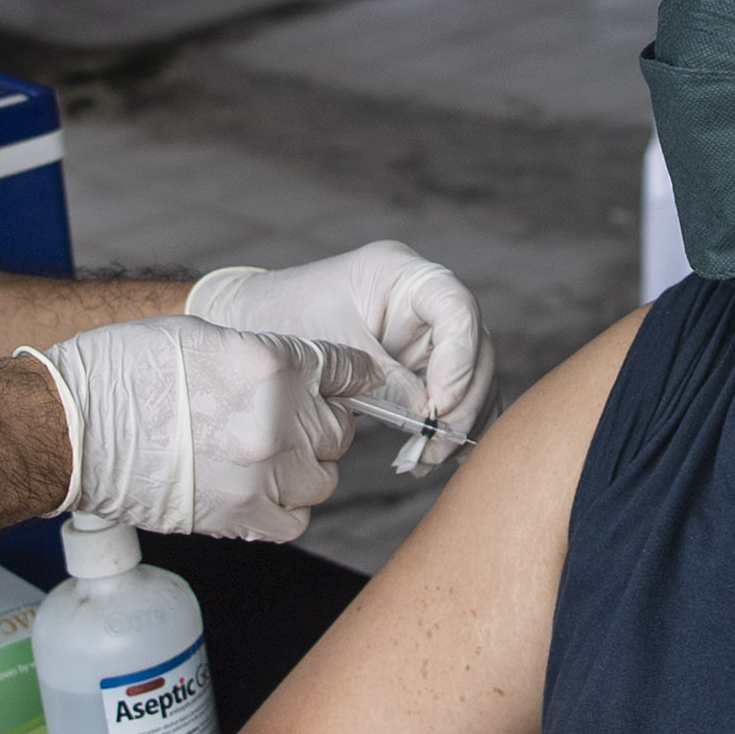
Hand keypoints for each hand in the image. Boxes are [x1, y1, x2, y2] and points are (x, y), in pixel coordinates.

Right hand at [26, 319, 382, 540]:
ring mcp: (262, 471)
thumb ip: (264, 356)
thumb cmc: (122, 371)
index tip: (347, 385)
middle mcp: (278, 418)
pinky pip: (294, 520)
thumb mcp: (203, 335)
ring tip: (261, 459)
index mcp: (271, 362)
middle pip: (338, 430)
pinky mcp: (241, 515)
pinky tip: (254, 490)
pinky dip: (282, 508)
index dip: (348, 378)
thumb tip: (300, 377)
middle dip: (317, 424)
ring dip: (302, 469)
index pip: (346, 371)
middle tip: (283, 423)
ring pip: (322, 479)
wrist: (71, 426)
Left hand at [189, 242, 494, 473]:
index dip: (459, 357)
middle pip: (477, 347)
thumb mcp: (329, 348)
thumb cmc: (284, 319)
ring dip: (460, 422)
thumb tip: (425, 414)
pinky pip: (460, 398)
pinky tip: (429, 459)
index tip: (438, 403)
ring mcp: (431, 335)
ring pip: (477, 377)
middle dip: (462, 401)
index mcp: (402, 274)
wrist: (257, 328)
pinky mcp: (428, 368)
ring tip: (425, 459)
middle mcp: (426, 302)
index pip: (456, 306)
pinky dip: (452, 429)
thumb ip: (379, 377)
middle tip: (434, 444)